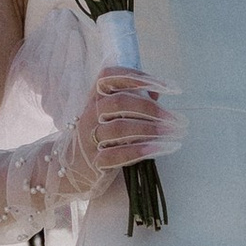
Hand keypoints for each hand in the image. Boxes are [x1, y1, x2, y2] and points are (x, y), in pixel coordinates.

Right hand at [63, 66, 182, 186]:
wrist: (68, 168)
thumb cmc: (98, 137)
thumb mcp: (111, 115)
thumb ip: (133, 100)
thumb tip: (156, 91)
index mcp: (95, 98)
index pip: (112, 77)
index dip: (141, 77)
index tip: (171, 87)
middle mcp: (90, 114)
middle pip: (120, 102)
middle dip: (152, 109)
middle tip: (177, 119)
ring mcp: (90, 138)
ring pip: (120, 128)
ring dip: (151, 129)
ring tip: (174, 134)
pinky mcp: (94, 161)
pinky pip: (117, 154)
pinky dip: (140, 151)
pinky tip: (159, 149)